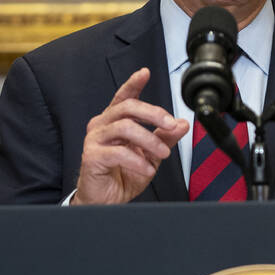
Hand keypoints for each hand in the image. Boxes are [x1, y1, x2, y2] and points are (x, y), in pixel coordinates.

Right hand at [74, 68, 187, 204]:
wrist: (106, 200)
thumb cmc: (122, 175)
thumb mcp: (150, 155)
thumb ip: (165, 138)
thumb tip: (182, 124)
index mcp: (115, 121)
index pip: (124, 97)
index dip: (133, 84)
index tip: (145, 73)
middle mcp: (102, 125)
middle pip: (128, 108)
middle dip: (153, 113)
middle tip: (171, 124)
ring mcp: (95, 140)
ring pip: (124, 128)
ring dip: (149, 140)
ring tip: (163, 154)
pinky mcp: (92, 156)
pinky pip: (118, 152)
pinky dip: (137, 160)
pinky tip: (147, 169)